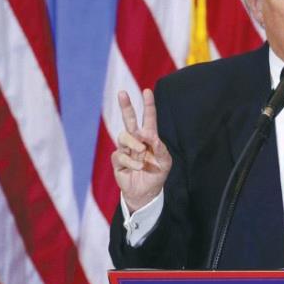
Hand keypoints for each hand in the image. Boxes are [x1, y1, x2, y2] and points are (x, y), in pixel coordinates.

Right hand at [111, 89, 172, 212]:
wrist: (146, 193)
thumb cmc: (156, 174)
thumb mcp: (165, 162)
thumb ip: (161, 148)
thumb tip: (150, 135)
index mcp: (149, 138)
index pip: (148, 118)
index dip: (148, 105)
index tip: (147, 91)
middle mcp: (136, 140)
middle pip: (129, 120)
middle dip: (126, 106)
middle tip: (122, 93)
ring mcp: (125, 149)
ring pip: (124, 136)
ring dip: (134, 143)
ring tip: (142, 152)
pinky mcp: (118, 160)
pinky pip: (121, 155)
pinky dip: (131, 161)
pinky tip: (138, 167)